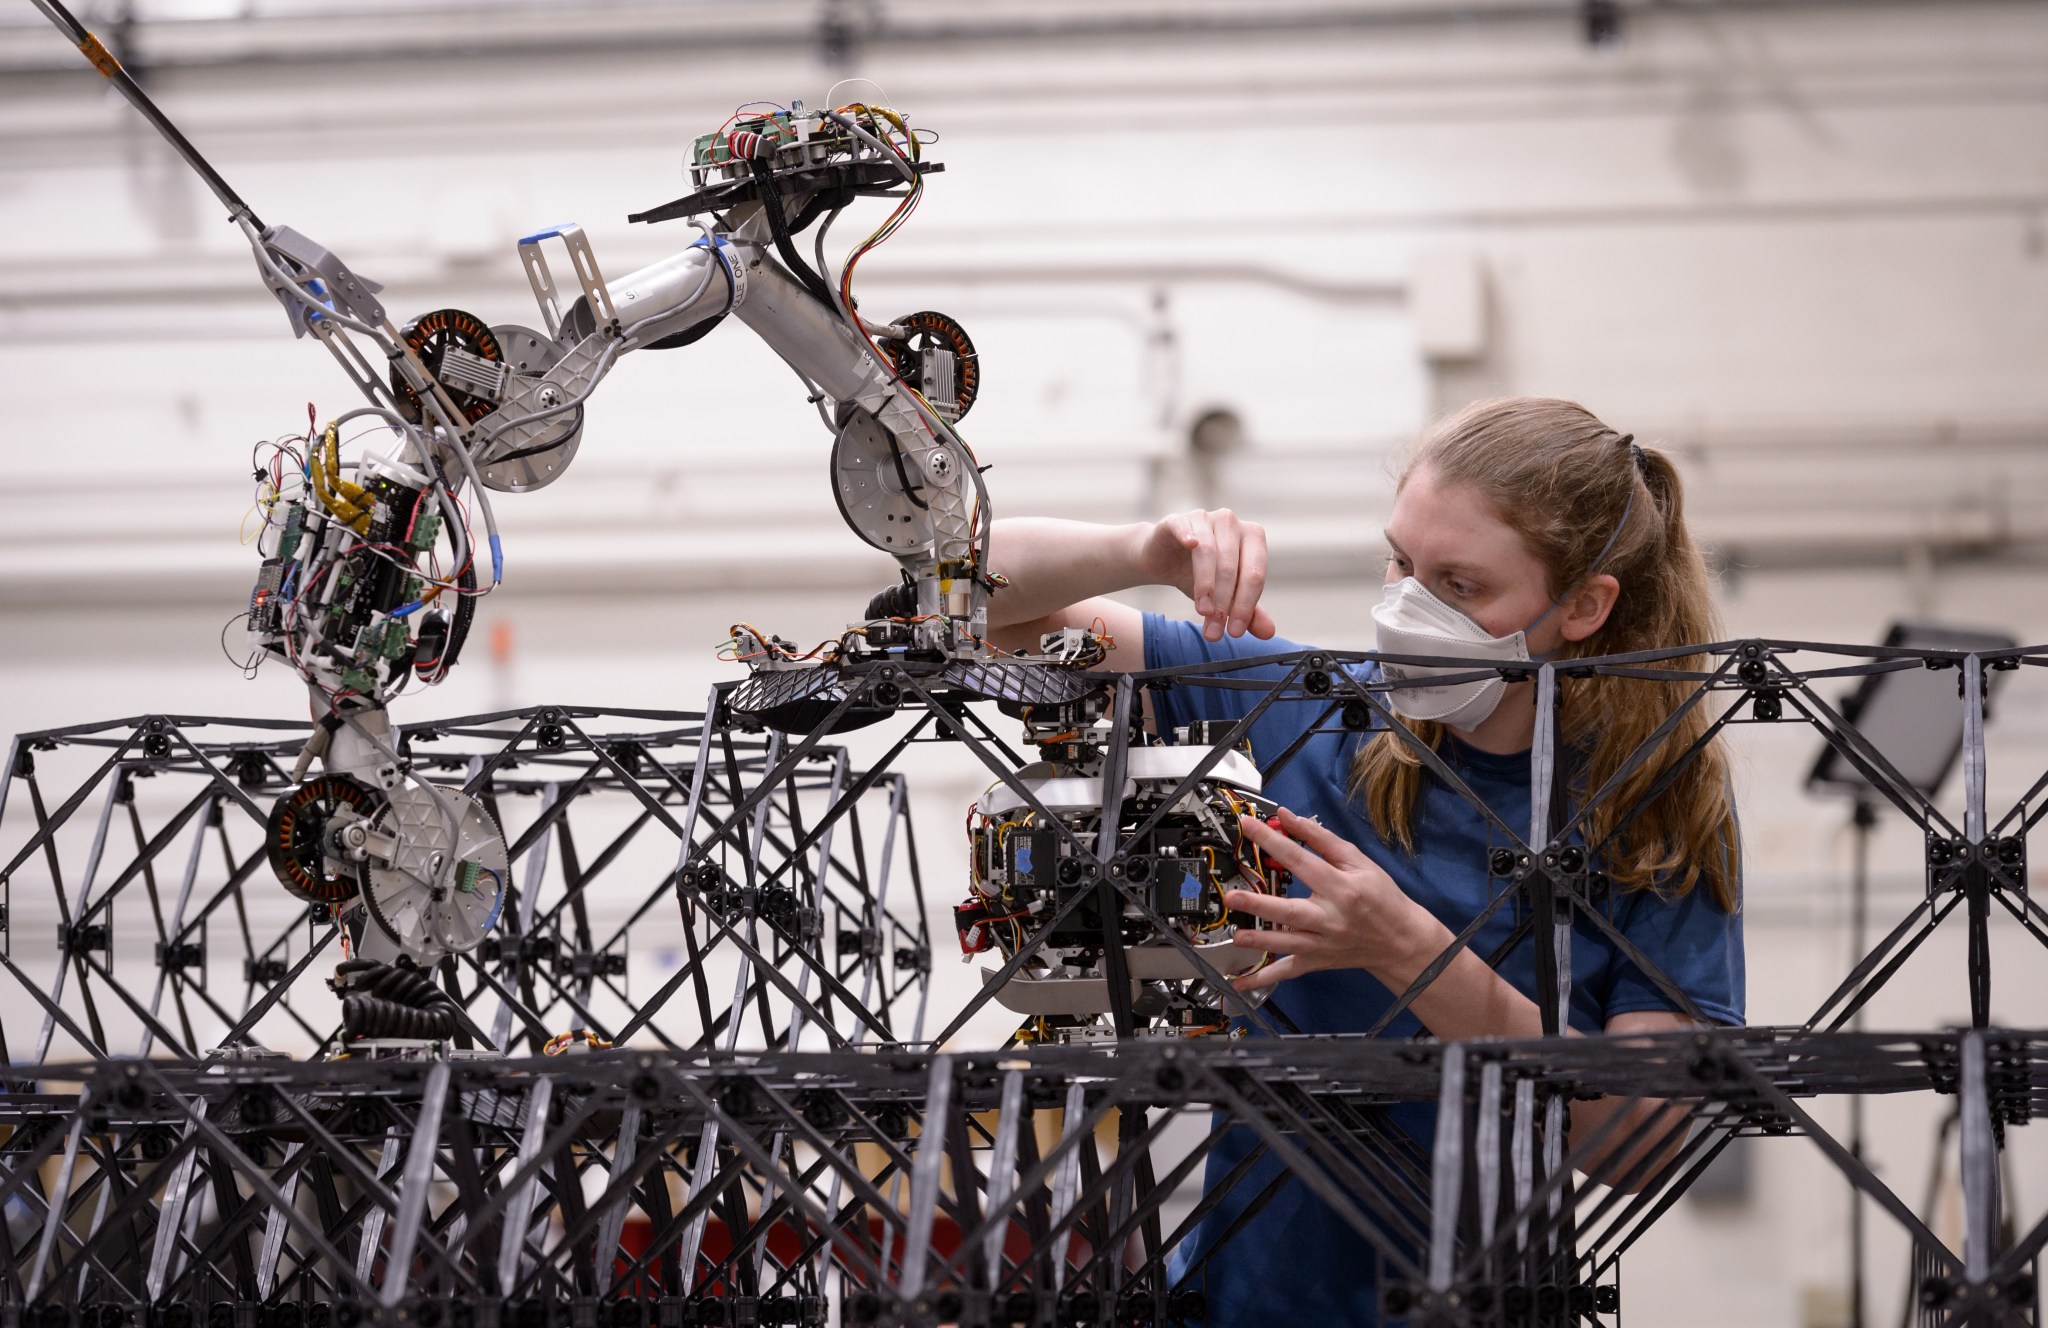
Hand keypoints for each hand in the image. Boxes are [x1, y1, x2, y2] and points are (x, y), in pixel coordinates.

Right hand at [1142, 509, 1276, 642]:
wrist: (1164, 559)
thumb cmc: (1201, 574)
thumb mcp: (1226, 596)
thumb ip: (1248, 612)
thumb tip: (1269, 632)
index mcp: (1252, 537)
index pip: (1254, 574)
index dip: (1245, 605)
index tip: (1234, 632)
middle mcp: (1231, 523)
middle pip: (1231, 566)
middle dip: (1223, 603)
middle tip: (1214, 631)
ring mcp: (1205, 518)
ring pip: (1209, 552)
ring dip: (1206, 585)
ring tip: (1202, 611)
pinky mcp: (1177, 520)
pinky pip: (1184, 527)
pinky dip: (1188, 536)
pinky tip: (1190, 545)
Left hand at [1224, 807, 1436, 991]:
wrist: (1401, 939)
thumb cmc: (1381, 897)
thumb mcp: (1358, 861)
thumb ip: (1321, 839)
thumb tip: (1288, 817)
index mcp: (1341, 888)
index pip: (1301, 861)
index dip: (1273, 841)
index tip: (1248, 826)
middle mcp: (1330, 918)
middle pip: (1291, 911)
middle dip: (1260, 905)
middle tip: (1232, 897)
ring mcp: (1323, 943)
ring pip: (1287, 943)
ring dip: (1259, 941)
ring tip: (1236, 935)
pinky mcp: (1318, 961)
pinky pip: (1288, 971)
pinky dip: (1264, 978)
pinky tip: (1241, 981)